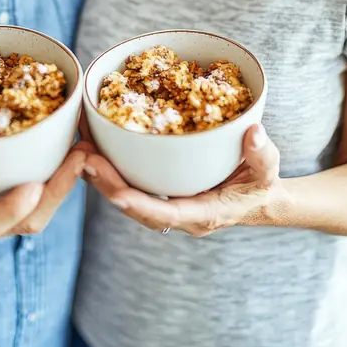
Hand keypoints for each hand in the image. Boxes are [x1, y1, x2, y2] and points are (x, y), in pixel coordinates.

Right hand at [0, 72, 85, 248]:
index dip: (7, 208)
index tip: (34, 186)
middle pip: (17, 224)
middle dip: (54, 194)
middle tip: (80, 157)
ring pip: (31, 218)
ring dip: (62, 188)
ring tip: (86, 151)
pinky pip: (30, 206)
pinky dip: (53, 184)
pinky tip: (72, 152)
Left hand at [83, 123, 286, 235]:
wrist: (256, 198)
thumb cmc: (262, 184)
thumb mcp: (268, 170)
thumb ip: (262, 154)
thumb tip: (254, 131)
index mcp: (202, 214)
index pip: (165, 215)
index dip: (140, 205)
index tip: (117, 194)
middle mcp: (178, 215)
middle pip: (135, 206)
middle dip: (108, 186)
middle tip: (85, 160)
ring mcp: (166, 206)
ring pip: (127, 196)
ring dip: (101, 177)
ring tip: (78, 150)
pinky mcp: (158, 193)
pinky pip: (130, 184)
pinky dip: (110, 169)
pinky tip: (91, 147)